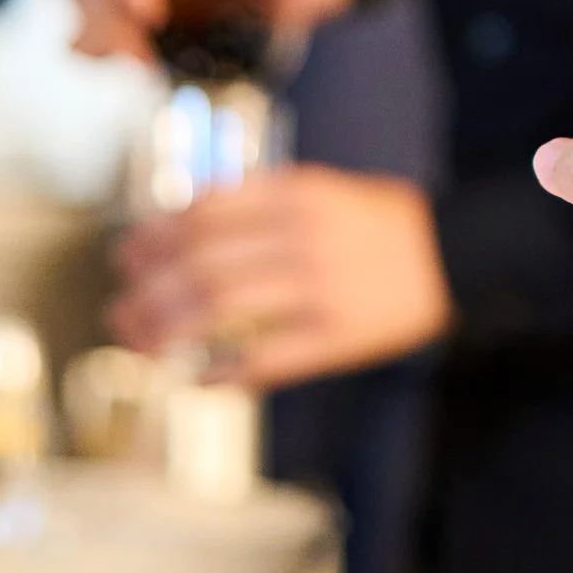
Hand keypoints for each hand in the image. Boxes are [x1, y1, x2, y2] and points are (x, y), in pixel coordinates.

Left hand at [111, 168, 452, 387]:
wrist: (451, 256)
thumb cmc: (376, 224)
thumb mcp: (320, 190)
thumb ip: (257, 200)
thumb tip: (181, 222)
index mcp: (295, 196)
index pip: (202, 216)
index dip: (154, 240)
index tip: (125, 260)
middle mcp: (302, 239)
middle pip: (201, 265)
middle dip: (149, 293)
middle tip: (121, 313)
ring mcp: (319, 290)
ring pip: (220, 310)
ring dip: (169, 330)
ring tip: (141, 346)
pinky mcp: (338, 337)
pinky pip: (268, 359)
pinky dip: (225, 373)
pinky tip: (197, 381)